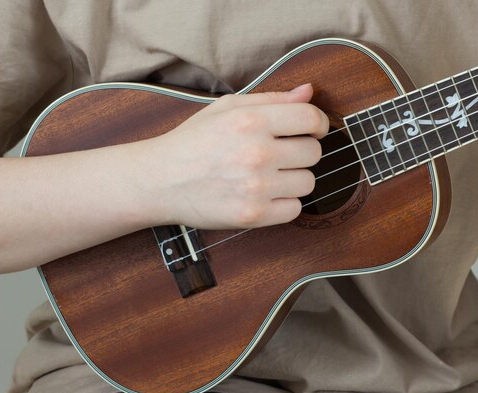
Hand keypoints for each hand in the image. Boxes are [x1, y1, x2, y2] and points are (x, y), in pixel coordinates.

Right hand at [149, 83, 328, 228]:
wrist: (159, 180)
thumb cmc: (192, 142)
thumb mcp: (226, 108)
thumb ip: (270, 99)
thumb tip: (308, 92)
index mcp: (250, 121)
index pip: (311, 119)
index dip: (319, 124)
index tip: (313, 130)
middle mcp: (256, 152)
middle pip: (313, 153)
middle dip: (302, 152)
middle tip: (280, 155)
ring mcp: (256, 186)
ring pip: (308, 183)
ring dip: (294, 179)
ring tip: (269, 176)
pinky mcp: (253, 214)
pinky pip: (295, 209)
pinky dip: (284, 204)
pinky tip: (265, 195)